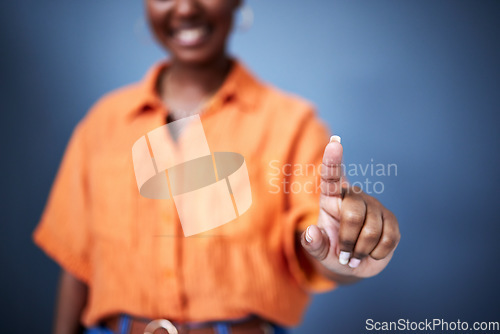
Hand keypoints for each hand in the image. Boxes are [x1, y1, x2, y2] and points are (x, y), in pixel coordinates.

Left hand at [301, 136, 399, 278]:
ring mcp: (374, 206)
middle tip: (344, 256)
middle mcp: (353, 197)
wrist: (354, 265)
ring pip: (371, 230)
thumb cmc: (332, 252)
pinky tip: (371, 253)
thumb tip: (311, 233)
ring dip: (361, 250)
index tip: (334, 143)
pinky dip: (377, 253)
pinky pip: (388, 238)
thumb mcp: (319, 252)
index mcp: (330, 199)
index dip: (333, 161)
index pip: (330, 177)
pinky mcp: (391, 219)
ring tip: (354, 255)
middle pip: (353, 214)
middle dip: (347, 240)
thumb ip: (312, 244)